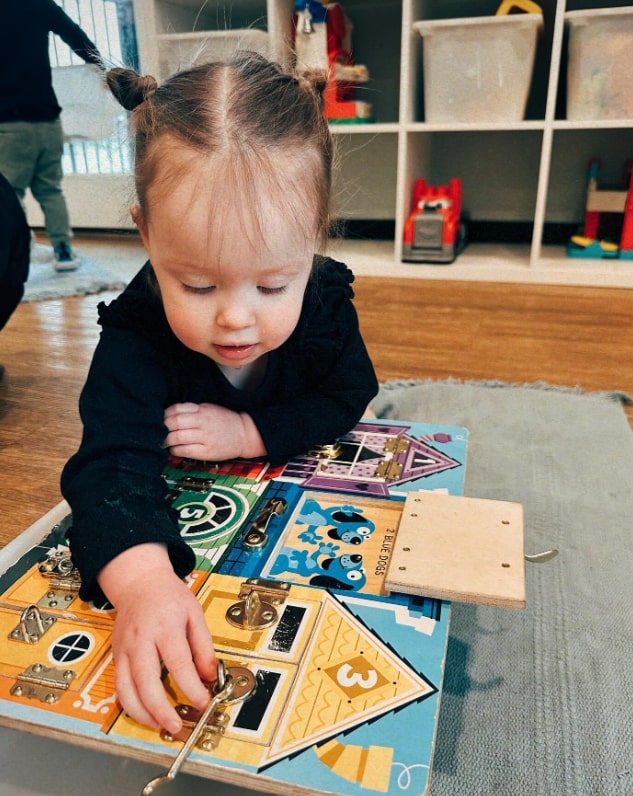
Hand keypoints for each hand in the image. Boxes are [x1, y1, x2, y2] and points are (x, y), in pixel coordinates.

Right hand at [98, 544, 216, 733]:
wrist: (139, 582)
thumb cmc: (169, 597)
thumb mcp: (195, 613)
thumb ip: (203, 646)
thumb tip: (210, 676)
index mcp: (165, 626)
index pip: (178, 662)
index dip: (191, 687)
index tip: (204, 701)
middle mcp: (141, 640)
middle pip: (146, 681)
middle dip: (161, 709)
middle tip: (177, 725)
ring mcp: (124, 649)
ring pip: (127, 689)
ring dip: (143, 713)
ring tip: (161, 725)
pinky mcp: (115, 656)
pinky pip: (119, 687)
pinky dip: (130, 705)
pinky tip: (145, 713)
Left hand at [164, 402, 265, 459]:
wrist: (244, 434)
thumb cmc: (225, 421)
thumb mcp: (209, 409)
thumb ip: (191, 410)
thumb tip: (168, 415)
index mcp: (202, 409)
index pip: (176, 409)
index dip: (164, 415)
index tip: (160, 420)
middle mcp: (203, 422)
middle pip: (174, 423)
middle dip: (162, 428)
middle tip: (158, 432)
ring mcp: (205, 437)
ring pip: (177, 437)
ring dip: (166, 440)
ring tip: (164, 442)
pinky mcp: (207, 451)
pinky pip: (185, 450)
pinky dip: (175, 450)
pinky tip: (175, 449)